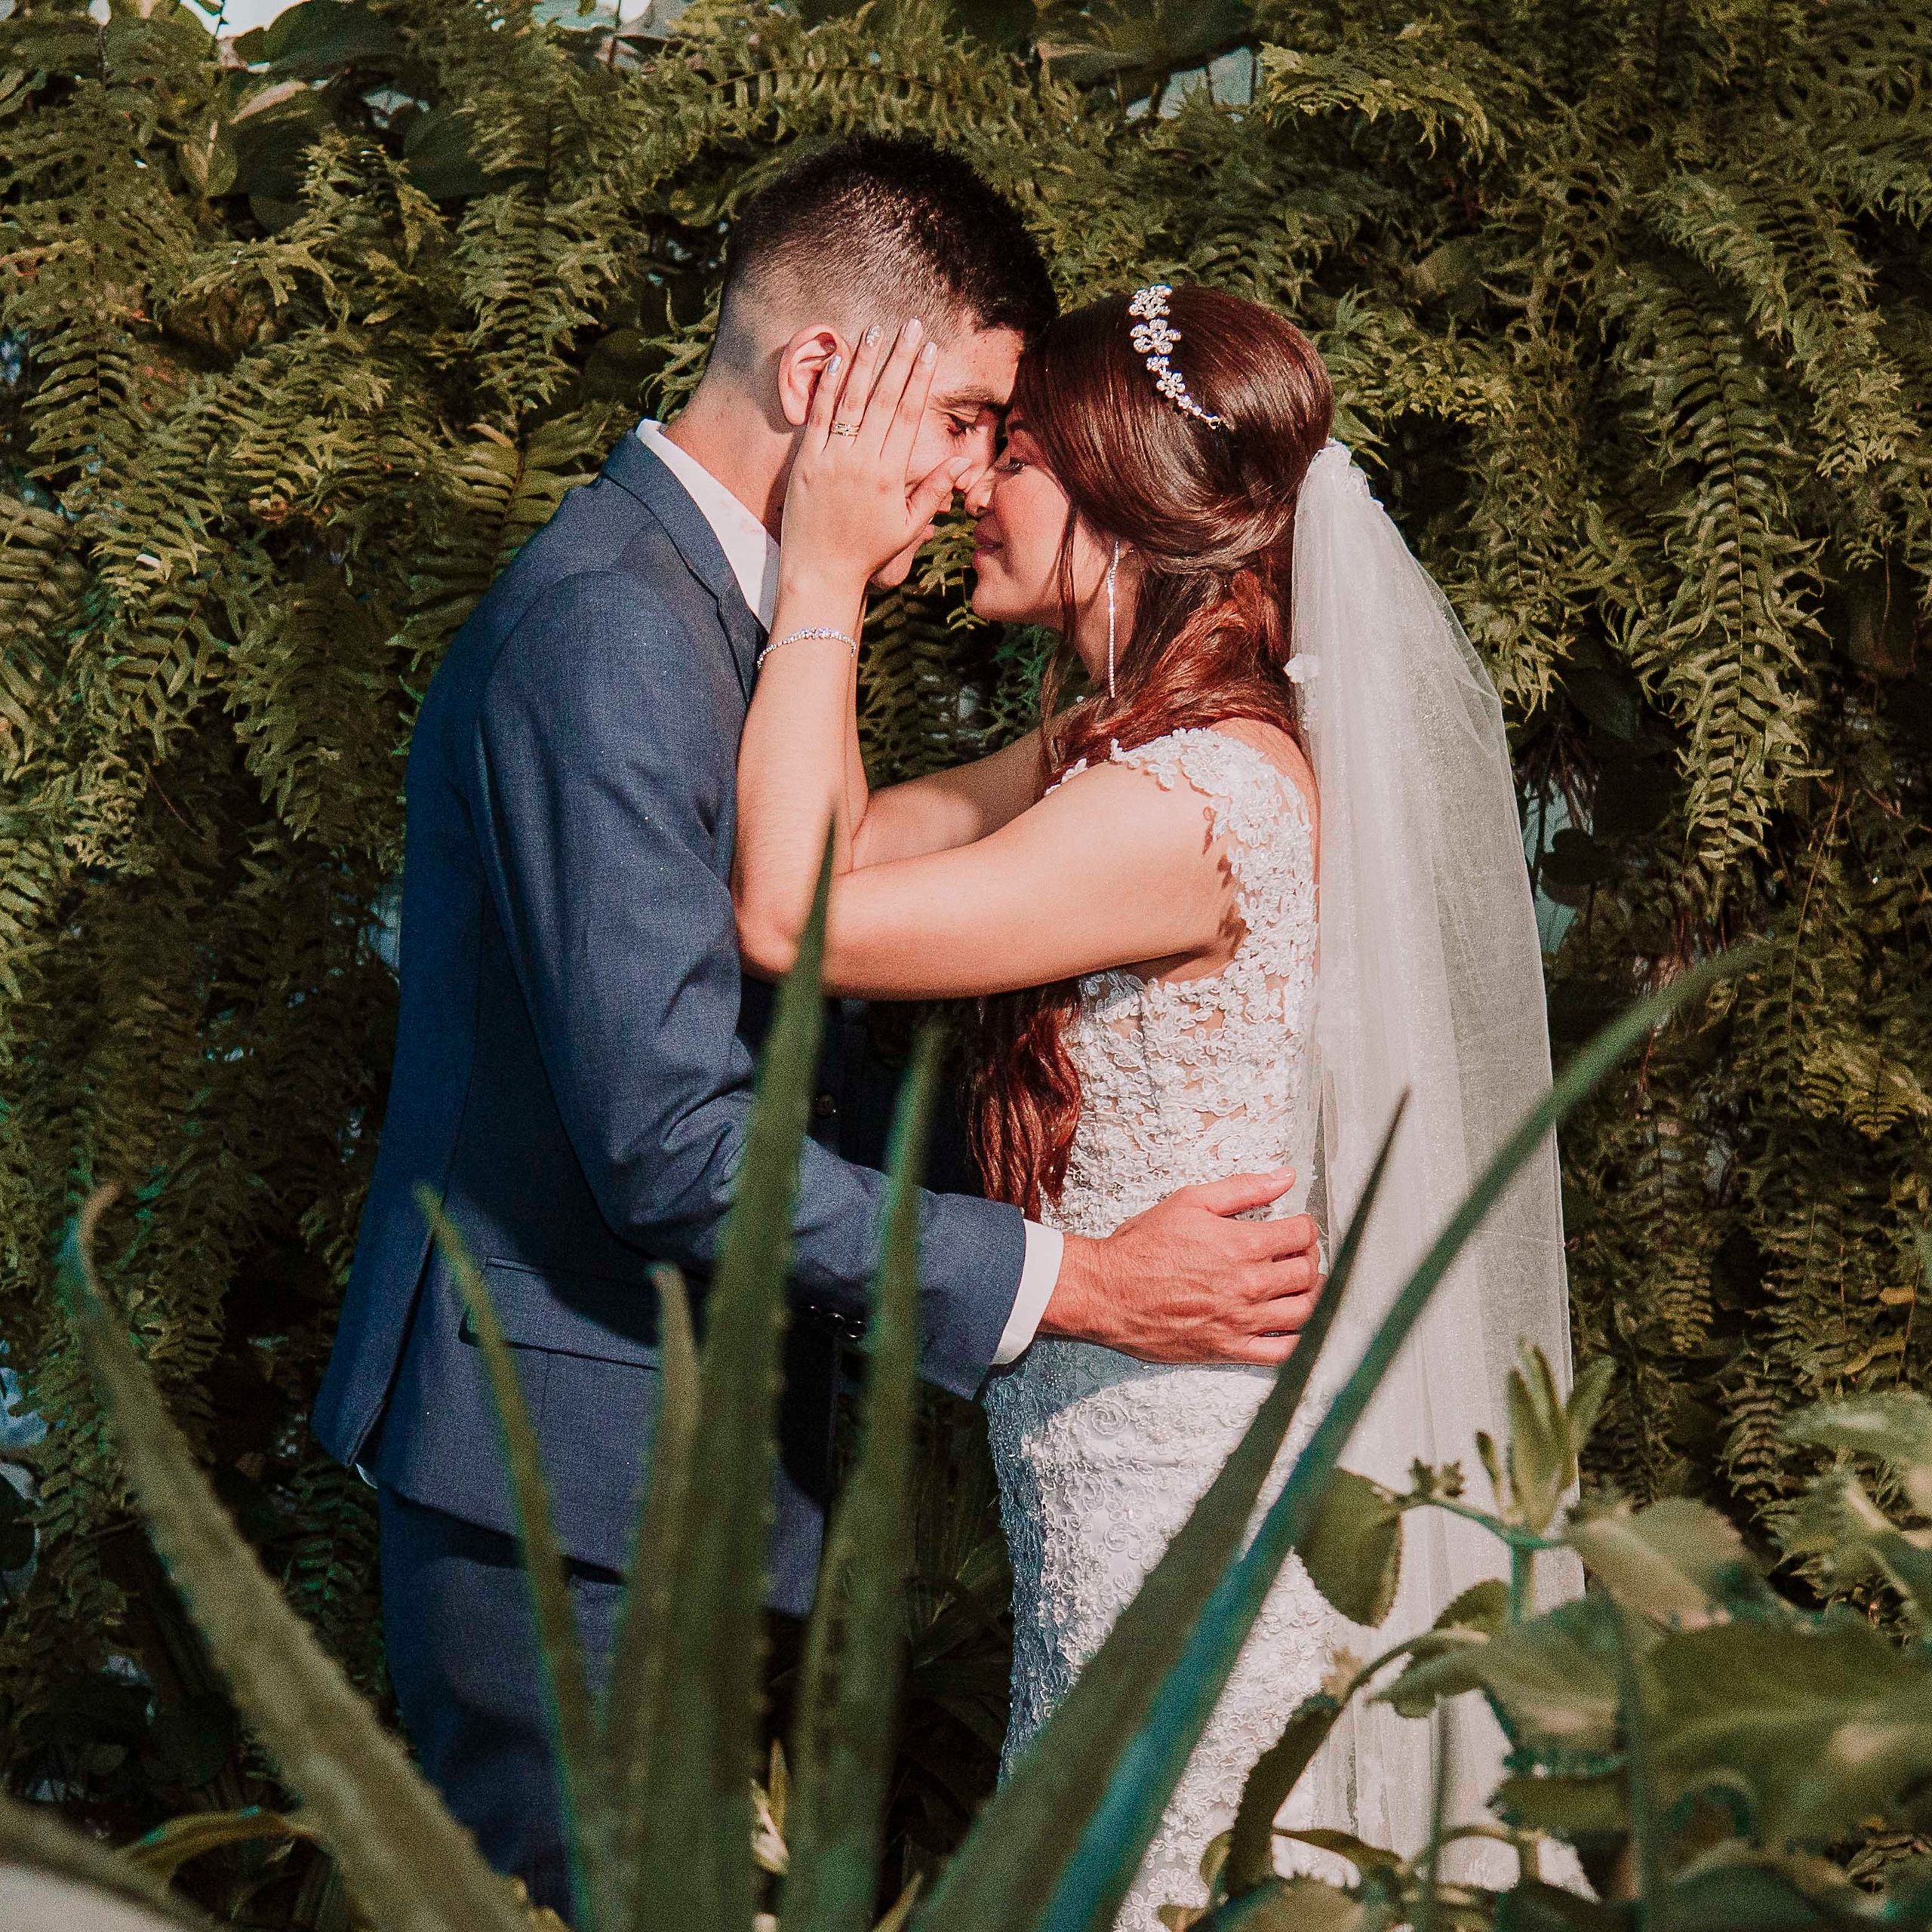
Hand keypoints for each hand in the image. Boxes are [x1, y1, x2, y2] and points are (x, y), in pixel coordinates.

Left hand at [780, 318, 969, 599]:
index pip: (909, 416)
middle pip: (885, 399)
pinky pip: (817, 415)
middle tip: (912, 325)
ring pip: (851, 400)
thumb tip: (962, 461)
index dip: (921, 379)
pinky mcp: (805, 462)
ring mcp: (832, 460)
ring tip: (876, 329)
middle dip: (900, 359)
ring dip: (865, 361)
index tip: (931, 350)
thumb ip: (934, 490)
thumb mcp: (908, 525)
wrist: (821, 572)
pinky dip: (826, 386)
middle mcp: (863, 462)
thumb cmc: (867, 551)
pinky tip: (836, 358)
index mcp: (891, 475)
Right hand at [1039, 1170, 1322, 1366]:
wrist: (1107, 1292)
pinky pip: (1281, 1351)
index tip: (1298, 1228)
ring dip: (1311, 1296)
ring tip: (1300, 1286)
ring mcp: (1241, 1321)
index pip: (1301, 1235)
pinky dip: (1298, 1339)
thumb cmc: (1143, 1246)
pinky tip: (1293, 1325)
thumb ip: (1243, 1188)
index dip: (1306, 1227)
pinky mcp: (1229, 1349)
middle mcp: (1248, 1284)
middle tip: (1298, 1254)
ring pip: (1304, 1312)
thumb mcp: (1190, 1202)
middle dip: (1309, 1258)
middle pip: (1306, 1273)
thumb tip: (1285, 1177)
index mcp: (1241, 1245)